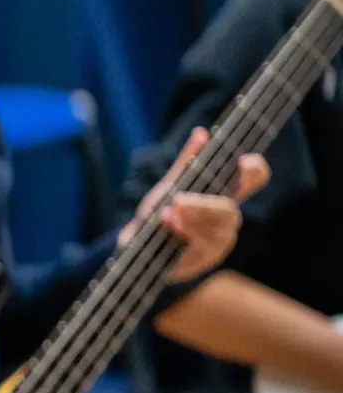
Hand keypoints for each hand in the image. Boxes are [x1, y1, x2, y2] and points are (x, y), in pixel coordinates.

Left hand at [125, 126, 269, 281]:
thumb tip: (201, 133)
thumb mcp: (170, 186)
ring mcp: (219, 241)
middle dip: (205, 205)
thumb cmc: (161, 214)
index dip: (254, 170)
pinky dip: (184, 234)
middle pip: (230, 211)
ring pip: (217, 231)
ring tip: (167, 214)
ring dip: (191, 221)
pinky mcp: (205, 260)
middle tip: (178, 200)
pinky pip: (202, 248)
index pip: (253, 179)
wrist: (138, 247)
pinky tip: (168, 225)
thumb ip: (186, 164)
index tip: (244, 162)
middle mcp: (226, 218)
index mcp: (224, 194)